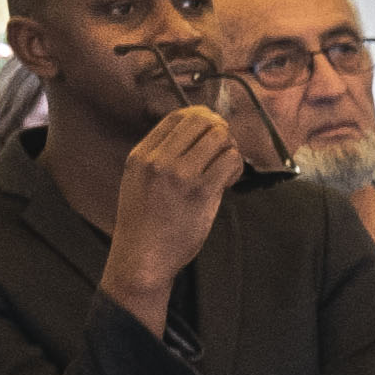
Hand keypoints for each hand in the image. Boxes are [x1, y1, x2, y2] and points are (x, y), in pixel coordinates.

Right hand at [99, 106, 249, 321]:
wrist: (141, 257)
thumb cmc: (144, 223)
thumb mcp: (138, 181)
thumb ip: (159, 158)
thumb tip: (195, 136)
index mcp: (141, 155)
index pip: (177, 117)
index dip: (202, 117)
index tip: (213, 128)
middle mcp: (158, 160)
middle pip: (202, 122)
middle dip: (220, 130)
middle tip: (224, 148)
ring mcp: (180, 175)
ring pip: (220, 138)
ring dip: (230, 150)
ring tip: (225, 168)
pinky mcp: (202, 192)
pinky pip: (231, 161)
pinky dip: (236, 168)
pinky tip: (228, 181)